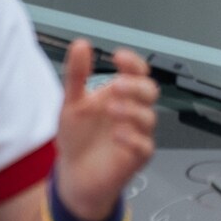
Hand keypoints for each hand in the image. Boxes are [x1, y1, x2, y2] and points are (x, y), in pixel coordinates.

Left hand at [52, 41, 158, 220]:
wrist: (74, 176)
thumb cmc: (77, 138)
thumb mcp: (71, 103)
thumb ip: (76, 74)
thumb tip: (80, 45)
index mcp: (119, 94)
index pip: (137, 71)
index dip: (133, 62)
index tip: (119, 57)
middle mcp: (131, 111)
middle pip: (150, 91)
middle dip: (135, 86)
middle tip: (116, 86)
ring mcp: (136, 134)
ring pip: (150, 117)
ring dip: (132, 110)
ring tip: (111, 110)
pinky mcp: (137, 158)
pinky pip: (145, 146)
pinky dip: (133, 139)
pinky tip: (117, 135)